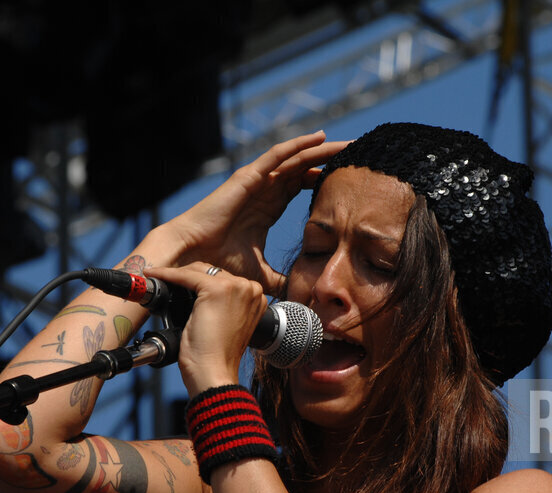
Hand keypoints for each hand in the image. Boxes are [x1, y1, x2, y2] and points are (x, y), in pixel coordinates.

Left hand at [146, 263, 267, 394]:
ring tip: (158, 277)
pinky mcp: (217, 289)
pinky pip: (186, 275)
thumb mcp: (226, 325)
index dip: (199, 281)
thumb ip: (223, 307)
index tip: (180, 283)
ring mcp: (236, 287)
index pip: (223, 279)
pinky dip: (167, 274)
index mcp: (257, 298)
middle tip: (165, 279)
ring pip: (198, 270)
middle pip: (212, 271)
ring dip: (176, 274)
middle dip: (187, 276)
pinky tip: (154, 275)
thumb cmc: (216, 356)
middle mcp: (251, 289)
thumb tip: (198, 295)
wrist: (213, 371)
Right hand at [161, 131, 348, 295]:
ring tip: (349, 144)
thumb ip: (281, 281)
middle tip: (360, 154)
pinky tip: (320, 138)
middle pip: (305, 167)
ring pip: (296, 158)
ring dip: (323, 149)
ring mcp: (257, 181)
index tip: (351, 180)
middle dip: (332, 160)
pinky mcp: (248, 177)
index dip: (326, 180)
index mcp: (269, 206)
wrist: (191, 257)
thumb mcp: (260, 274)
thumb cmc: (218, 264)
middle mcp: (265, 189)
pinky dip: (298, 145)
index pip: (304, 186)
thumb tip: (300, 296)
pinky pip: (277, 156)